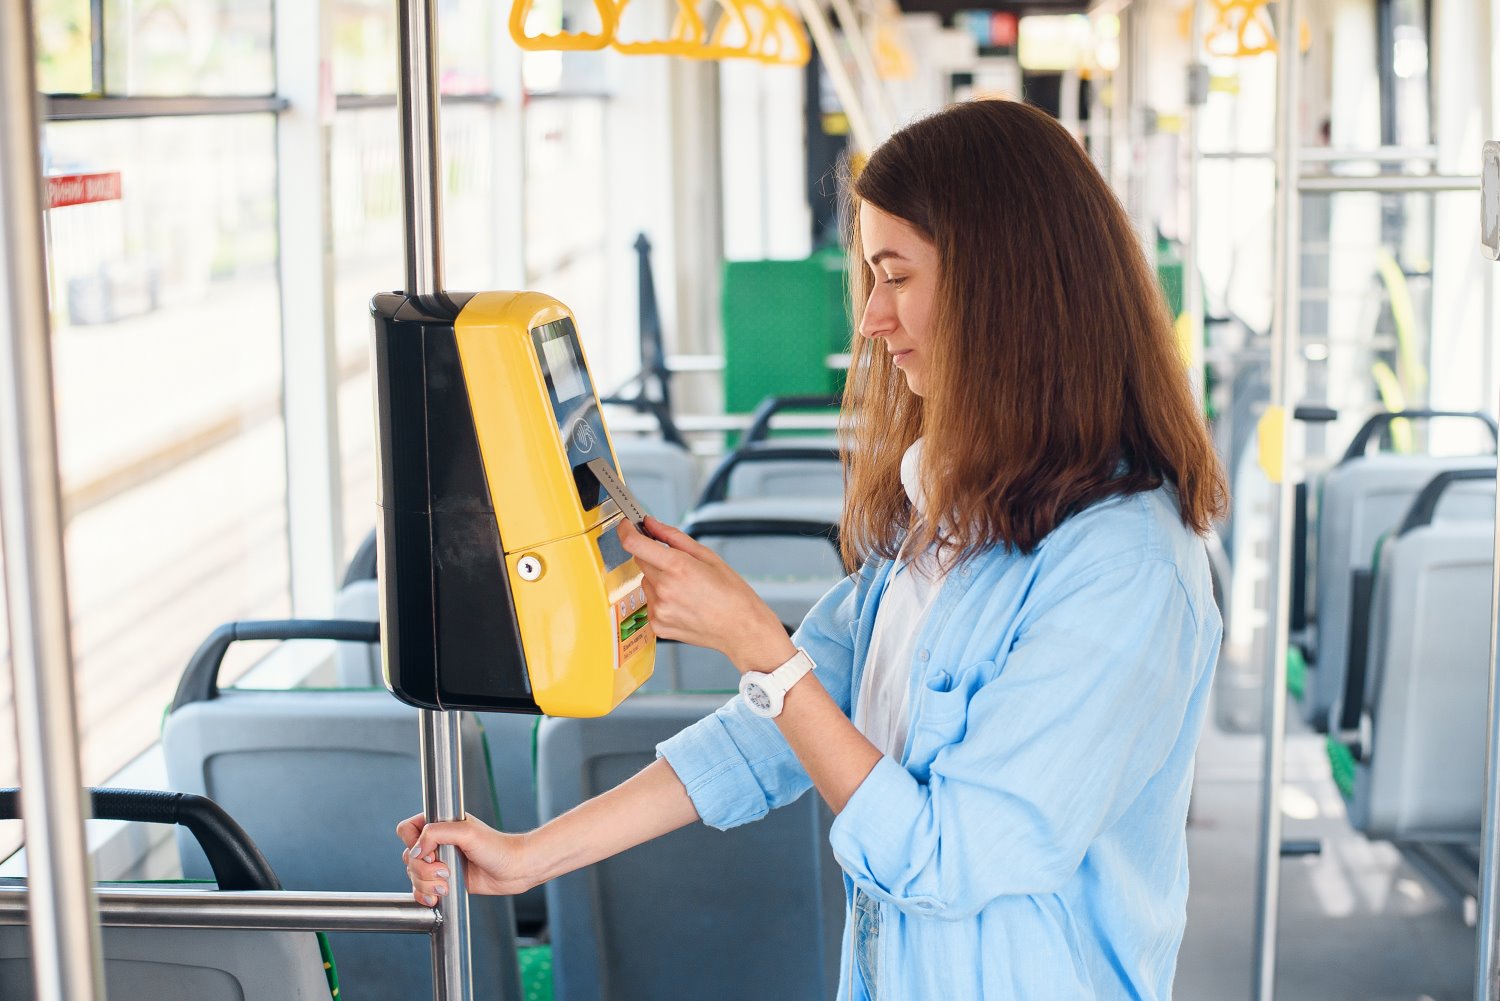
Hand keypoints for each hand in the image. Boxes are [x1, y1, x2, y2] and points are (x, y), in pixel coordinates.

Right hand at [396, 813, 535, 905]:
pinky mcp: (444, 881)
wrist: (514, 870)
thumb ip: (436, 833)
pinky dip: (424, 895)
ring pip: (413, 875)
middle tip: (444, 871)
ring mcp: (439, 863)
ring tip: (446, 885)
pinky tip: (436, 897)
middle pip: (408, 857)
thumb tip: (415, 849)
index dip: (412, 843)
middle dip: (422, 869)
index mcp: (439, 825)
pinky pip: (421, 889)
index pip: (407, 830)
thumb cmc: (497, 847)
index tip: (428, 853)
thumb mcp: (466, 832)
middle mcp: (437, 843)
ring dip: (425, 884)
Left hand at [619, 516, 795, 672]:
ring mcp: (659, 610)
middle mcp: (664, 590)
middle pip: (641, 561)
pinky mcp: (657, 625)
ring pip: (646, 582)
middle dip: (655, 557)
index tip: (626, 525)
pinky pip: (650, 602)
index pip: (634, 544)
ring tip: (686, 589)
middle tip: (680, 566)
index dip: (625, 530)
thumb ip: (673, 537)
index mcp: (678, 568)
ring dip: (659, 579)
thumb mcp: (708, 556)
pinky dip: (661, 599)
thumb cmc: (732, 594)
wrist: (741, 628)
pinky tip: (683, 603)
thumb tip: (652, 524)